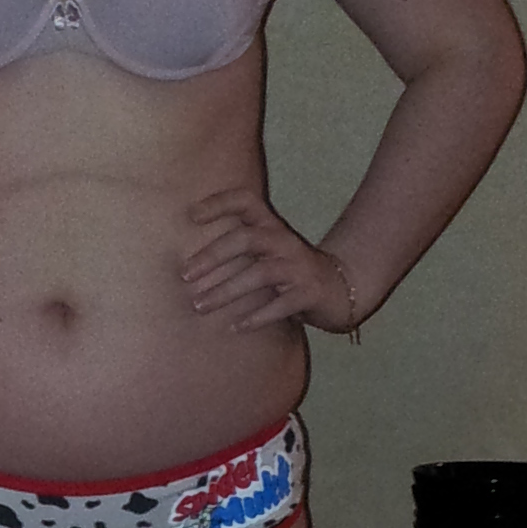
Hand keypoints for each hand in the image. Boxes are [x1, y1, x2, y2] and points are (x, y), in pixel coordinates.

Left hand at [182, 188, 356, 332]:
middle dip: (213, 257)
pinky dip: (257, 316)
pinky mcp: (310, 294)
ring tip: (199, 306)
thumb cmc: (289, 271)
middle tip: (185, 277)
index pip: (246, 201)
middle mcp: (284, 242)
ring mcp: (298, 267)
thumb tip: (188, 265)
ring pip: (260, 274)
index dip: (219, 203)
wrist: (341, 289)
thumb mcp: (265, 251)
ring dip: (226, 290)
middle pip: (246, 239)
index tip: (191, 216)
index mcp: (271, 227)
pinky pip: (281, 305)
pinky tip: (236, 327)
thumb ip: (237, 248)